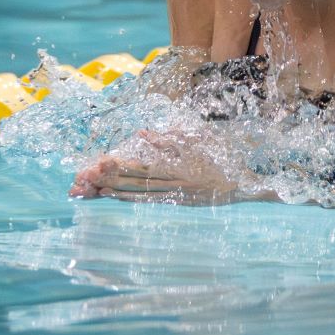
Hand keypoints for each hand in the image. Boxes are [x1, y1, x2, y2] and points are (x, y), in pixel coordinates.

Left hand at [69, 130, 238, 204]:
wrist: (241, 186)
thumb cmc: (222, 159)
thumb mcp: (199, 141)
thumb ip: (169, 138)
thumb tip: (143, 133)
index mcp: (179, 166)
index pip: (144, 165)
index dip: (123, 165)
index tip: (104, 162)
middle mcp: (174, 183)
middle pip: (138, 181)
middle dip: (115, 178)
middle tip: (93, 177)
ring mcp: (175, 194)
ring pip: (141, 193)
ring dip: (119, 190)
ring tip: (99, 189)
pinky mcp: (177, 202)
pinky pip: (150, 201)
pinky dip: (132, 199)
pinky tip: (119, 197)